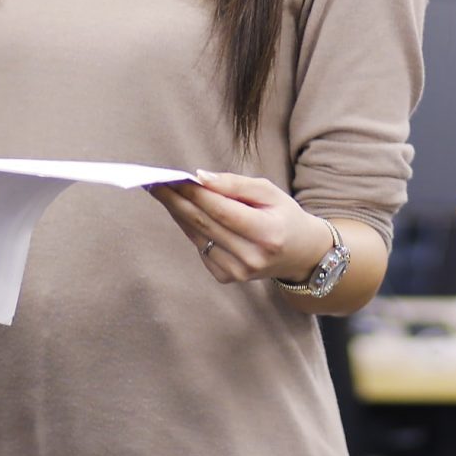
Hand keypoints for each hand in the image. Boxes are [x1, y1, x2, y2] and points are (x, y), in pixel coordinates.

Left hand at [150, 172, 327, 284]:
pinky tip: (183, 212)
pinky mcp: (227, 278)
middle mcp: (251, 257)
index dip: (195, 193)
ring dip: (177, 212)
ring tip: (161, 192)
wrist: (299, 254)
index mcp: (267, 233)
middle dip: (176, 201)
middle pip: (204, 224)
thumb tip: (200, 177)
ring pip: (197, 236)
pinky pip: (200, 248)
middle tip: (155, 183)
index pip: (222, 210)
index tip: (173, 177)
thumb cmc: (283, 216)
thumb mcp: (270, 192)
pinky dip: (189, 228)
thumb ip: (236, 184)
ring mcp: (238, 272)